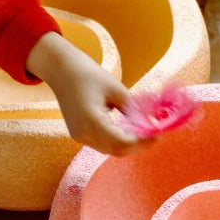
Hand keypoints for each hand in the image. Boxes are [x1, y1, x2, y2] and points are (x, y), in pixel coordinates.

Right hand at [26, 31, 143, 155]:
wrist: (61, 70)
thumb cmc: (88, 74)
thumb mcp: (116, 89)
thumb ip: (133, 109)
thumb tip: (150, 124)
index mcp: (92, 121)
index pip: (122, 142)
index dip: (142, 142)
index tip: (157, 135)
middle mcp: (83, 134)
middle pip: (116, 150)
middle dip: (137, 145)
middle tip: (154, 134)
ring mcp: (79, 136)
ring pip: (109, 149)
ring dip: (128, 144)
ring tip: (143, 132)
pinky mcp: (79, 134)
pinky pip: (102, 144)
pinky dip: (117, 140)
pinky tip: (127, 129)